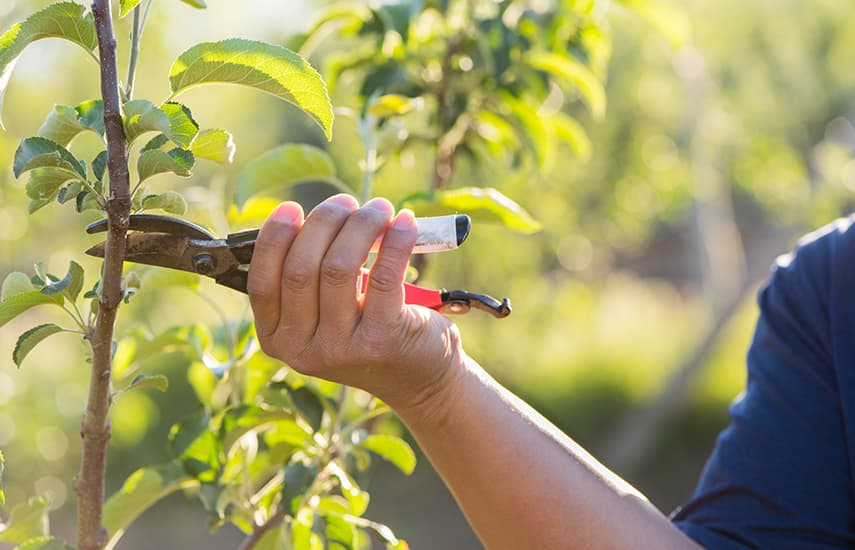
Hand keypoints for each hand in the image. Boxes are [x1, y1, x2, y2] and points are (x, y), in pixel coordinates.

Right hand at [247, 194, 464, 411]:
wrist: (418, 379)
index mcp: (277, 339)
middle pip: (301, 268)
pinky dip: (396, 241)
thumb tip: (308, 215)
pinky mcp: (382, 340)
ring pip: (339, 267)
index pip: (263, 281)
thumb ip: (307, 277)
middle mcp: (302, 351)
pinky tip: (406, 223)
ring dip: (361, 225)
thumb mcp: (324, 313)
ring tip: (379, 209)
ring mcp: (341, 349)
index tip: (291, 207)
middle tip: (347, 202)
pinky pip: (383, 275)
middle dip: (325, 222)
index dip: (274, 238)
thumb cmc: (367, 330)